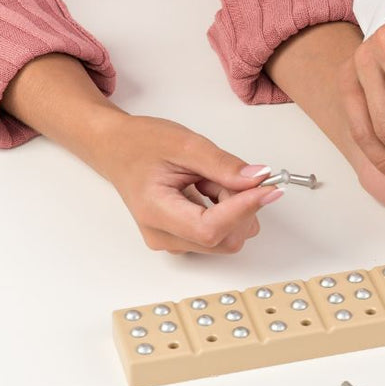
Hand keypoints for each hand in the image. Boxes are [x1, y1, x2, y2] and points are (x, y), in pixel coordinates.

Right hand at [89, 114, 281, 253]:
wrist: (116, 149)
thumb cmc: (140, 144)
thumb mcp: (184, 143)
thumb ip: (222, 164)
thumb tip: (258, 180)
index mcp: (155, 212)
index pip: (210, 229)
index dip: (243, 210)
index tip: (268, 188)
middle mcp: (164, 237)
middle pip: (224, 238)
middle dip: (239, 206)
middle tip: (225, 173)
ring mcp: (173, 242)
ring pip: (227, 238)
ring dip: (233, 207)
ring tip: (207, 179)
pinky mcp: (183, 240)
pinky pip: (220, 234)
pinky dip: (227, 210)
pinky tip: (207, 189)